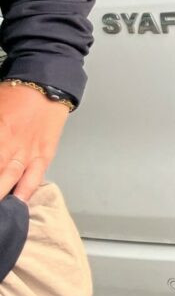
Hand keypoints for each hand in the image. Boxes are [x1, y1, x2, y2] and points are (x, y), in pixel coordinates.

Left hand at [0, 83, 69, 200]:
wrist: (48, 86)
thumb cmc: (12, 94)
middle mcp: (10, 146)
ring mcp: (29, 152)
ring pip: (11, 179)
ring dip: (2, 194)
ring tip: (1, 209)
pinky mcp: (45, 154)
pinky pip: (34, 176)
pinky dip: (25, 191)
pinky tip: (19, 203)